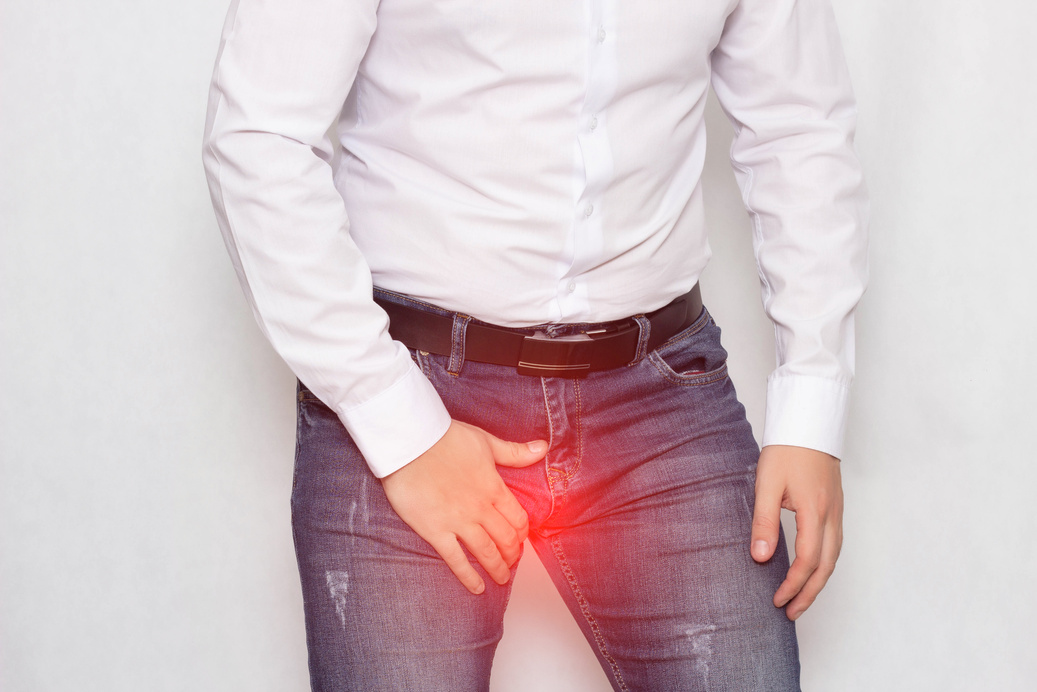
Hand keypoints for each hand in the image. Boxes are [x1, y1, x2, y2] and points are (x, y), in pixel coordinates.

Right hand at [380, 420, 547, 594]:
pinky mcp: (435, 530)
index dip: (523, 533)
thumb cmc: (446, 438)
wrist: (411, 442)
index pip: (518, 518)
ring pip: (486, 552)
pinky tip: (477, 587)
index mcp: (494, 488)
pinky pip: (456, 560)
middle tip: (512, 562)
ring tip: (501, 579)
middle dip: (513, 554)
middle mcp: (480, 508)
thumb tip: (544, 447)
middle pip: (506, 539)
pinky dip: (468, 576)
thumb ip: (515, 452)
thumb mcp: (486, 442)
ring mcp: (459, 522)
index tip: (522, 539)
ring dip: (497, 568)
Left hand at [750, 445, 842, 620]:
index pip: (808, 561)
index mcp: (815, 511)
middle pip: (826, 566)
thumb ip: (763, 522)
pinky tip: (813, 570)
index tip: (777, 600)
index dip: (793, 585)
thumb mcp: (767, 484)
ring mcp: (838, 511)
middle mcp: (832, 515)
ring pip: (834, 557)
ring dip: (819, 582)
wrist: (808, 422)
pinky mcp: (836, 506)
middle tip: (792, 613)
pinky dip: (825, 564)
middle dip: (810, 594)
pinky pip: (835, 544)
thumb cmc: (786, 449)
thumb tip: (761, 557)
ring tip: (802, 599)